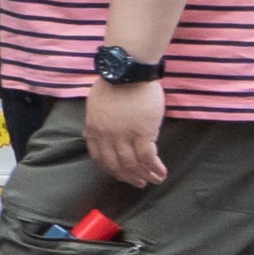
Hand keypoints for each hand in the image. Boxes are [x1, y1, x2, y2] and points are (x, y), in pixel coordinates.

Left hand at [87, 77, 168, 191]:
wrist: (128, 71)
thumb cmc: (115, 84)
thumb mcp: (96, 105)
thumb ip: (95, 122)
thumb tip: (91, 135)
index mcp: (94, 128)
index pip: (99, 157)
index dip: (111, 169)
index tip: (120, 174)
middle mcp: (107, 136)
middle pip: (117, 165)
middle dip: (129, 177)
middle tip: (139, 183)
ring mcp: (124, 136)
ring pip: (133, 165)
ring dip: (145, 175)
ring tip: (155, 179)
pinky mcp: (142, 133)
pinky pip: (148, 158)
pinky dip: (155, 168)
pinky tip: (162, 172)